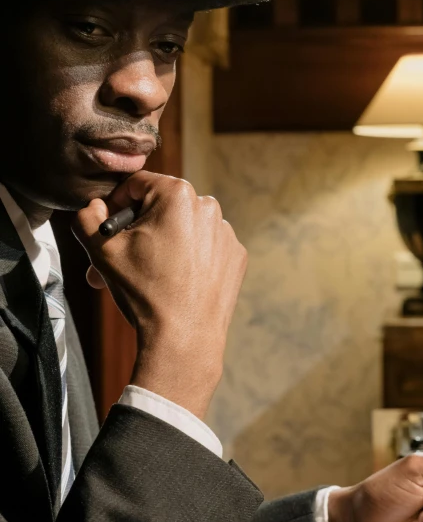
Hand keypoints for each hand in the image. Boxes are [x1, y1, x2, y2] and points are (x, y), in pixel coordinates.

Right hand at [73, 171, 247, 418]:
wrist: (183, 337)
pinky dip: (190, 258)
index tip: (110, 230)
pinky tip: (176, 281)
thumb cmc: (144, 291)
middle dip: (137, 231)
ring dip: (163, 244)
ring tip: (147, 275)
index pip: (137, 185)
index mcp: (177, 194)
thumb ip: (86, 217)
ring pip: (184, 227)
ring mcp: (226, 232)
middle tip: (121, 260)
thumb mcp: (101, 250)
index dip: (116, 205)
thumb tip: (94, 207)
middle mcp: (208, 206)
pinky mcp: (236, 255)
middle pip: (161, 208)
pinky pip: (206, 247)